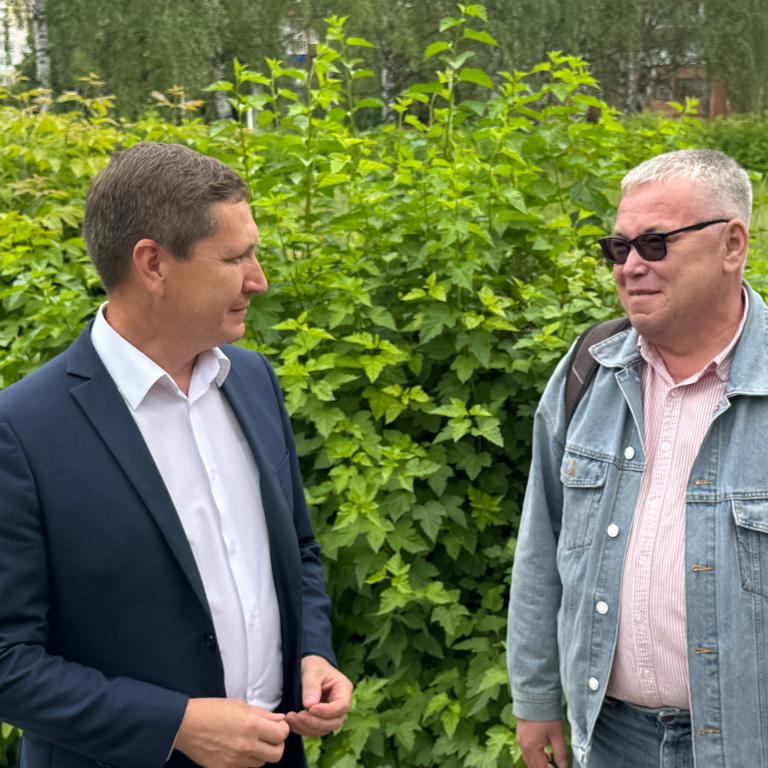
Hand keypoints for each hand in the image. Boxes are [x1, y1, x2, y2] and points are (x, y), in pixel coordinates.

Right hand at [175, 697, 289, 767]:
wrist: (186, 725)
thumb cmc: (212, 710)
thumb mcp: (240, 705)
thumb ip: (263, 714)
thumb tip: (281, 719)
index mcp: (251, 725)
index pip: (281, 734)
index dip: (283, 729)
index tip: (278, 726)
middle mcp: (245, 745)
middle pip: (277, 754)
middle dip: (277, 744)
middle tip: (269, 737)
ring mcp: (235, 760)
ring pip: (262, 763)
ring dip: (261, 753)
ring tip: (251, 742)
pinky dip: (246, 761)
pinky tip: (239, 750)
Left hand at [285, 654, 352, 736]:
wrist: (310, 668)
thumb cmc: (314, 666)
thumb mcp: (312, 671)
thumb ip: (311, 687)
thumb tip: (309, 706)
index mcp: (344, 689)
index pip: (342, 706)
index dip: (327, 711)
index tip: (311, 709)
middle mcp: (341, 704)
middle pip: (335, 722)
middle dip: (315, 722)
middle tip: (297, 716)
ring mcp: (333, 714)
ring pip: (325, 729)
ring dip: (307, 728)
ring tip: (290, 718)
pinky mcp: (323, 720)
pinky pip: (316, 730)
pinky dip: (303, 730)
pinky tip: (292, 723)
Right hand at [516, 719, 568, 767]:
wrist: (534, 696)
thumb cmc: (546, 714)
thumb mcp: (557, 735)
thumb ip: (561, 754)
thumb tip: (564, 767)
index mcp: (532, 747)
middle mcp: (523, 746)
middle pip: (533, 766)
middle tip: (555, 766)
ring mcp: (520, 740)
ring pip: (529, 760)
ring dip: (539, 763)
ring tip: (551, 759)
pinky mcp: (520, 735)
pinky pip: (526, 752)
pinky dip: (535, 756)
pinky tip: (544, 751)